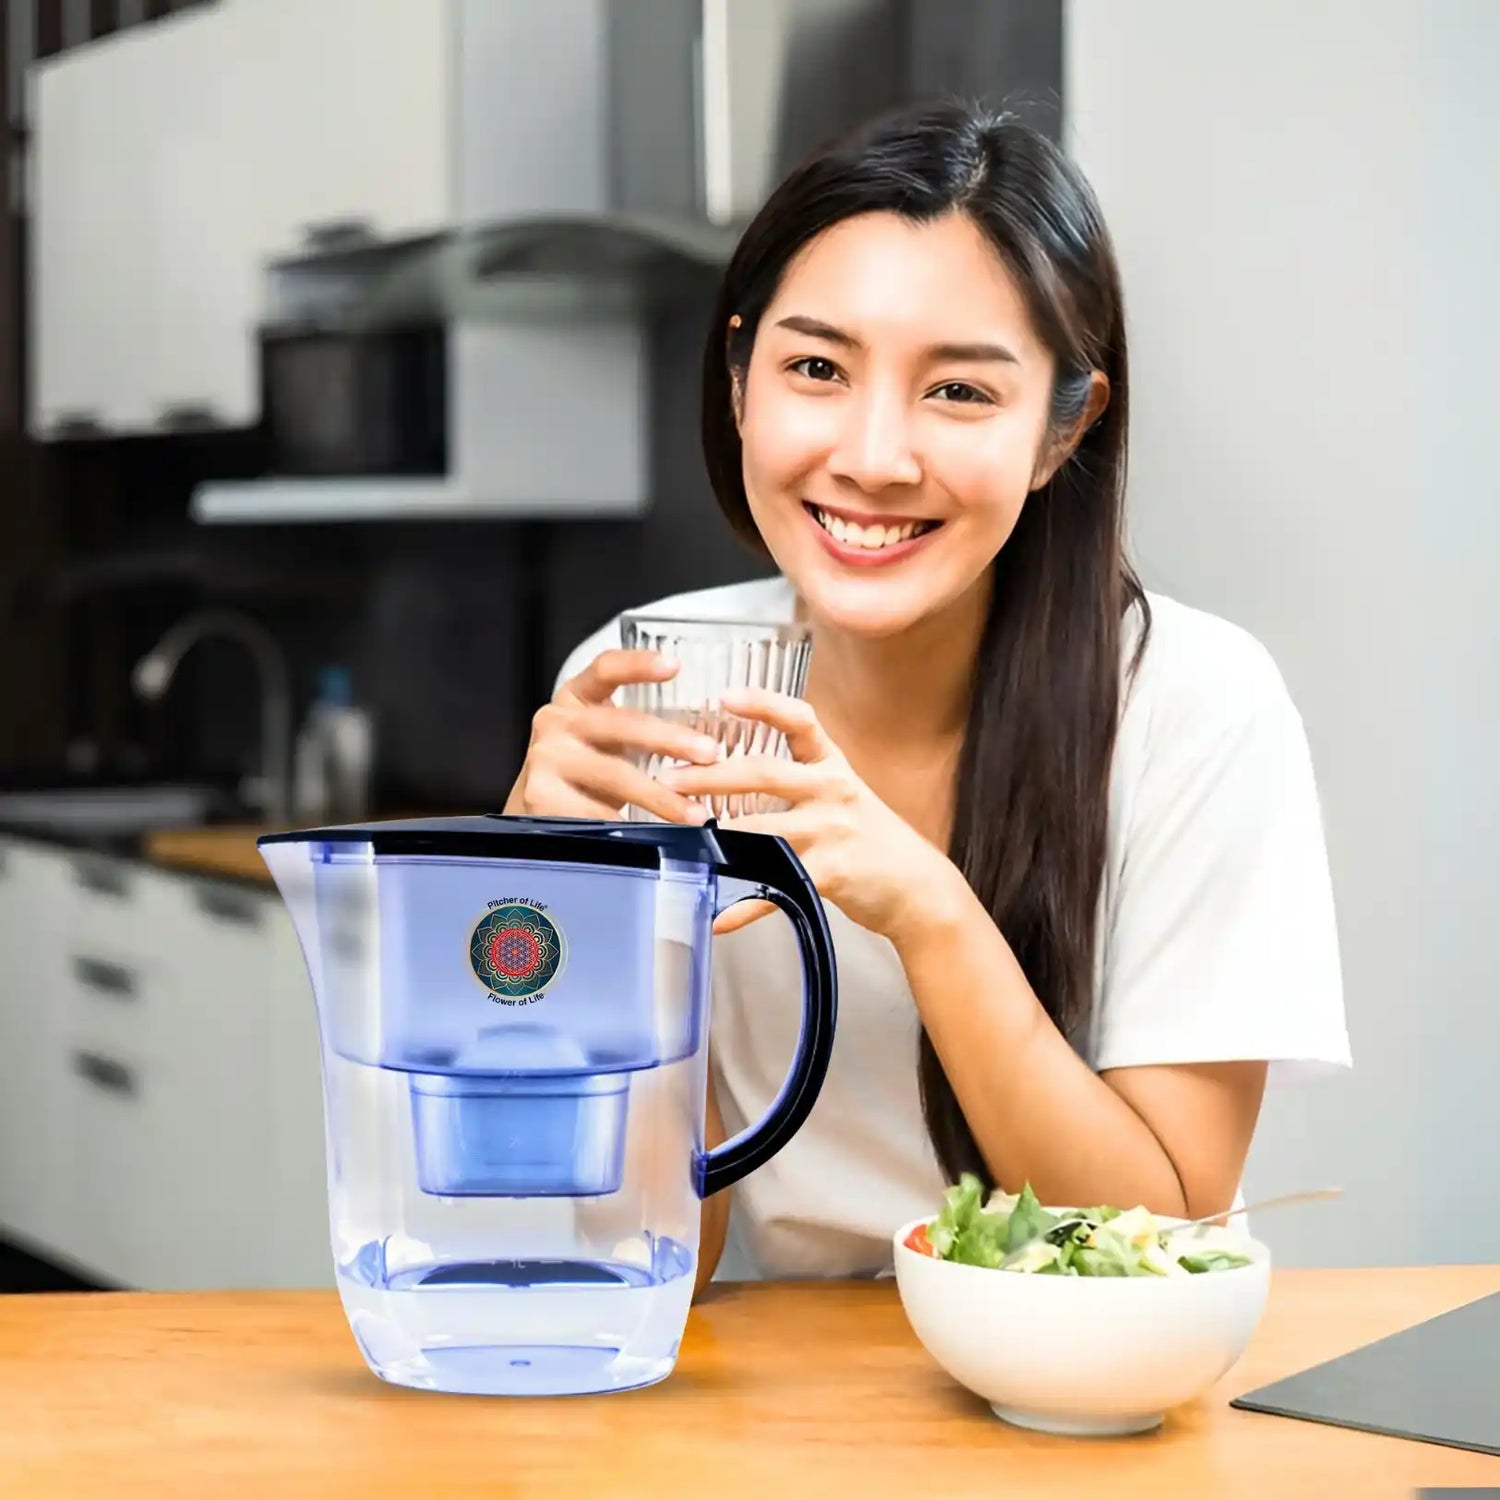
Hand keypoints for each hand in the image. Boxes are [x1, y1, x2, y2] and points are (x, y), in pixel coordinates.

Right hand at [505, 649, 720, 823]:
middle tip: (709, 754)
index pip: (605, 669)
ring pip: (614, 774)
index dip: (638, 664)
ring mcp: (546, 759)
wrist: (535, 806)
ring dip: (660, 795)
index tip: (674, 666)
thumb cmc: (584, 767)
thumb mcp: (604, 737)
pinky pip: (596, 812)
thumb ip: (638, 729)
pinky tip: (654, 833)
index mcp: (575, 698)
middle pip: (619, 724)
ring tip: (694, 812)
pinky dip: (630, 824)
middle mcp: (556, 722)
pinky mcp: (542, 797)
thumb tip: (704, 744)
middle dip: (669, 740)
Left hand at [659, 688, 959, 940]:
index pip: (799, 720)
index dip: (762, 704)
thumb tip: (731, 776)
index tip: (724, 696)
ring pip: (760, 830)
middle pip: (763, 772)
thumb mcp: (843, 794)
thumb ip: (798, 780)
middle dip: (710, 775)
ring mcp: (831, 831)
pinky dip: (742, 906)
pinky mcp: (829, 873)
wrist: (918, 887)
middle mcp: (832, 790)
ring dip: (715, 836)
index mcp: (833, 766)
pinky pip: (775, 888)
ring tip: (680, 839)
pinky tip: (718, 916)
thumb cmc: (871, 839)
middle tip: (670, 778)